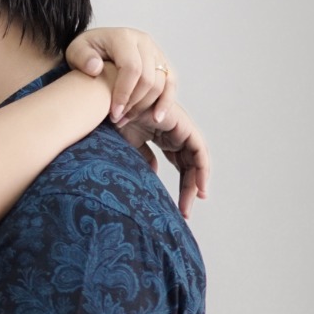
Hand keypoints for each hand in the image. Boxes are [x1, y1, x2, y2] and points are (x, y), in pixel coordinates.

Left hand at [66, 28, 176, 126]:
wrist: (97, 49)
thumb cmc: (86, 52)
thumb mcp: (76, 51)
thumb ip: (82, 57)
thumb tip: (95, 67)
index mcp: (123, 37)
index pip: (132, 68)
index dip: (124, 93)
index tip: (113, 112)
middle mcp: (144, 42)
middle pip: (148, 78)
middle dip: (133, 103)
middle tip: (116, 119)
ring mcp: (156, 52)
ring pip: (160, 84)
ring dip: (144, 106)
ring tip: (125, 119)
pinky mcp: (163, 64)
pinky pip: (171, 84)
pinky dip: (166, 102)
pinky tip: (156, 118)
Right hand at [118, 99, 209, 219]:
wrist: (112, 101)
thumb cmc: (115, 117)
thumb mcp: (130, 142)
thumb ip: (143, 156)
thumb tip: (153, 172)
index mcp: (163, 134)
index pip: (179, 163)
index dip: (182, 183)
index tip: (179, 206)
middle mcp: (174, 131)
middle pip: (188, 164)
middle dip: (188, 188)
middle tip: (184, 211)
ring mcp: (181, 128)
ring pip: (197, 160)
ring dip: (197, 182)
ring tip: (195, 202)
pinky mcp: (184, 126)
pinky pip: (199, 152)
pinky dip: (202, 169)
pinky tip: (199, 187)